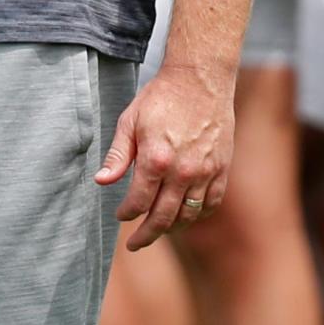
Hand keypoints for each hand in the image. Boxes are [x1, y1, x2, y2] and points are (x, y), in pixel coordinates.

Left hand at [93, 62, 235, 250]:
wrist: (200, 80)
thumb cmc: (160, 97)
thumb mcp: (130, 120)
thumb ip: (117, 155)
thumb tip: (101, 181)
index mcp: (155, 159)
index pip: (139, 202)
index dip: (126, 213)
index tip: (120, 215)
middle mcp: (182, 172)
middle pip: (163, 218)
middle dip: (146, 234)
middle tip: (135, 243)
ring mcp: (205, 173)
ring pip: (187, 216)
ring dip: (170, 228)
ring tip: (157, 230)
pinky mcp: (221, 170)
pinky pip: (210, 205)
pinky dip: (196, 216)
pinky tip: (185, 217)